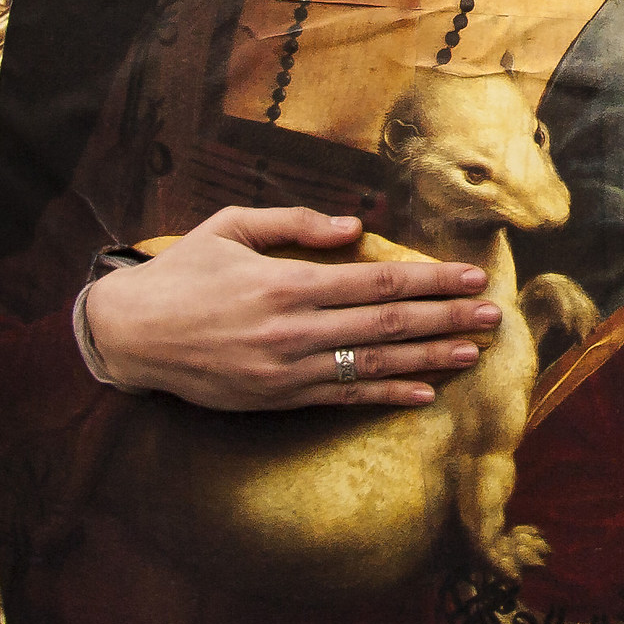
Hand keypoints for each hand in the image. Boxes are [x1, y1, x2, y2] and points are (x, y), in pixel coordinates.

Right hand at [81, 205, 499, 409]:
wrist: (130, 334)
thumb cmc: (184, 272)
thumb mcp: (232, 228)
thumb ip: (295, 224)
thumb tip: (354, 226)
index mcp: (287, 284)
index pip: (378, 284)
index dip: (430, 281)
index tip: (470, 276)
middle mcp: (293, 331)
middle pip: (388, 326)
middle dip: (447, 319)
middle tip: (493, 315)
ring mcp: (286, 371)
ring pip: (373, 366)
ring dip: (429, 359)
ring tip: (473, 351)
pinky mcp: (276, 399)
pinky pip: (342, 398)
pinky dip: (386, 396)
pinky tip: (423, 392)